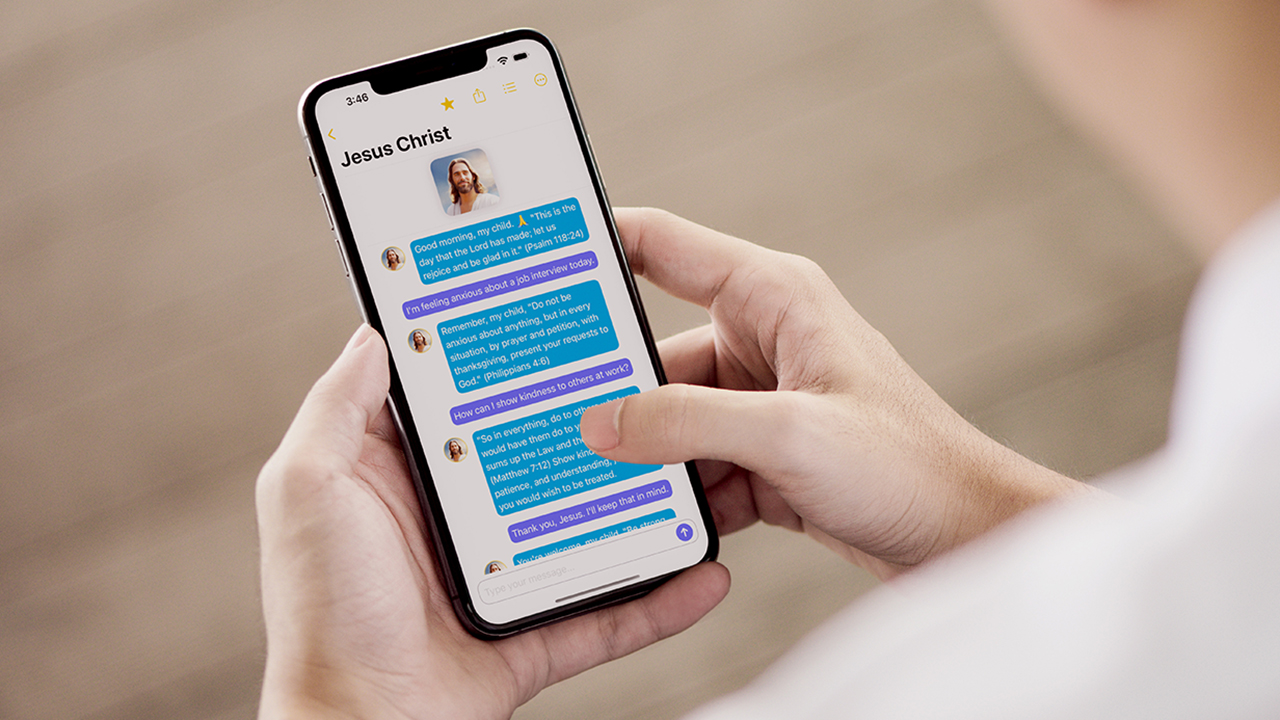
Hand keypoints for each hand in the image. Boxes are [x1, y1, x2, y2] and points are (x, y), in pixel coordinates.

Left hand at [256, 325, 729, 719]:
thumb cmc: (322, 614)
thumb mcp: (308, 490)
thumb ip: (338, 410)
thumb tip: (374, 335)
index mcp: (401, 477)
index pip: (458, 401)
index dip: (495, 360)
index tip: (543, 317)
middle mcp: (455, 520)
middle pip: (537, 458)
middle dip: (587, 424)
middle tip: (643, 379)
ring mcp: (502, 576)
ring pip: (586, 528)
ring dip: (638, 506)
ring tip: (691, 468)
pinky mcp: (533, 632)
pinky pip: (607, 614)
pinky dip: (657, 601)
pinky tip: (701, 573)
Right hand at [581, 208, 1096, 578]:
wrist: (963, 538)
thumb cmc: (908, 466)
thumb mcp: (790, 436)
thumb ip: (687, 422)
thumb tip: (600, 423)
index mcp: (772, 296)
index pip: (661, 246)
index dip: (594, 248)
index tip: (530, 267)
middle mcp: (763, 339)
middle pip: (653, 353)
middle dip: (611, 393)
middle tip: (548, 417)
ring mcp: (762, 400)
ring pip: (670, 418)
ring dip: (647, 455)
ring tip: (600, 485)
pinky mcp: (765, 453)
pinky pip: (696, 463)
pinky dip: (679, 492)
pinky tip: (660, 521)